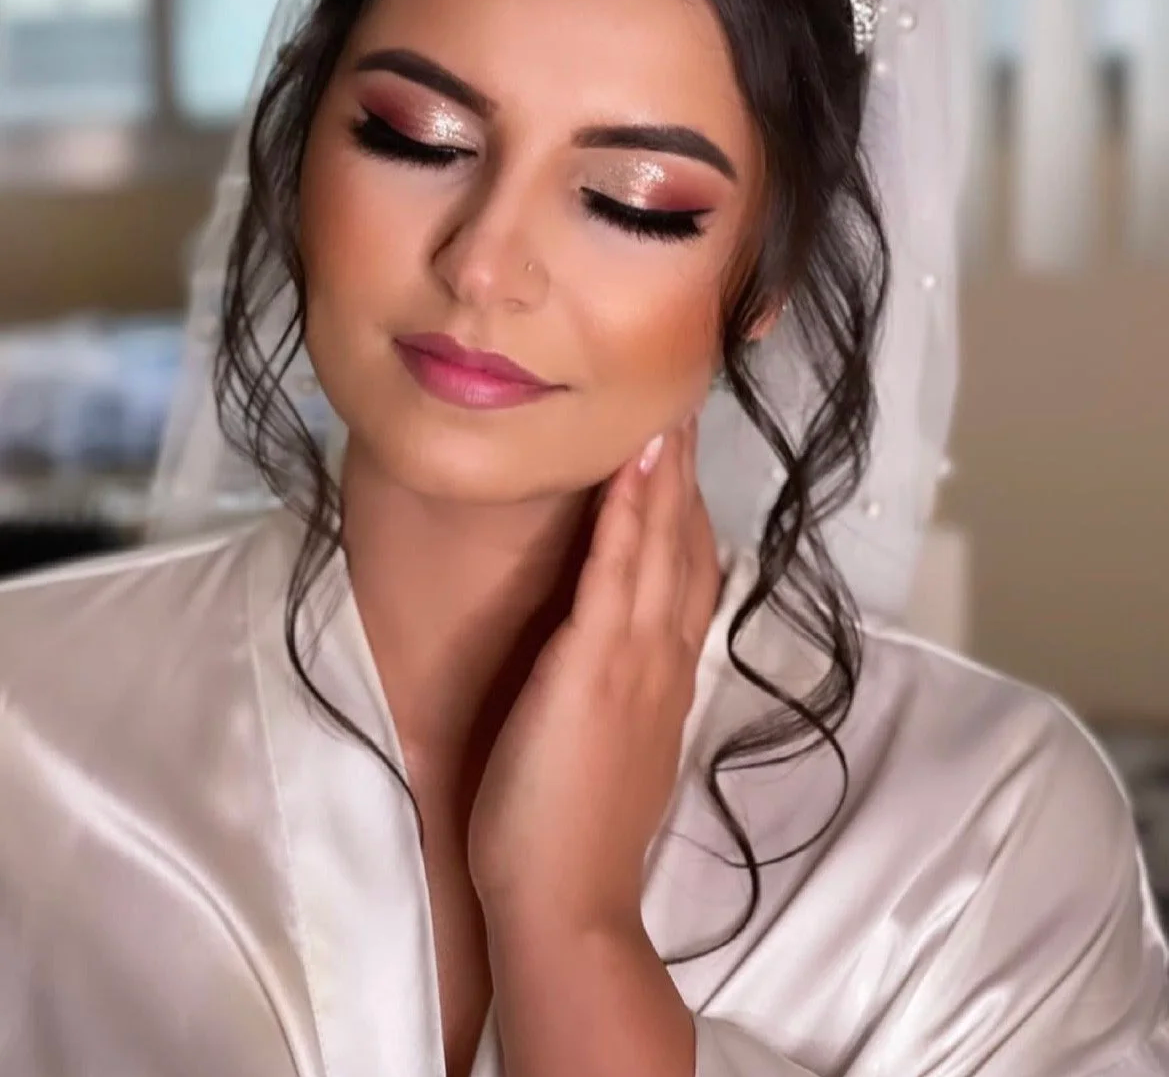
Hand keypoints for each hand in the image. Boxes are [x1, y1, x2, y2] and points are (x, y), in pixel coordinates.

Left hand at [466, 412, 721, 932]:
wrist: (567, 904)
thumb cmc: (574, 833)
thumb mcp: (616, 749)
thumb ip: (628, 694)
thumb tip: (622, 652)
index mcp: (665, 676)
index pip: (691, 575)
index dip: (690, 511)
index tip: (683, 456)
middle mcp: (663, 658)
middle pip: (685, 546)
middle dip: (684, 473)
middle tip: (685, 403)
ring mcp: (634, 659)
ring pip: (660, 546)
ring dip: (664, 472)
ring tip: (666, 406)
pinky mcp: (594, 666)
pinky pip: (615, 573)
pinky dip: (627, 513)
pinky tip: (632, 462)